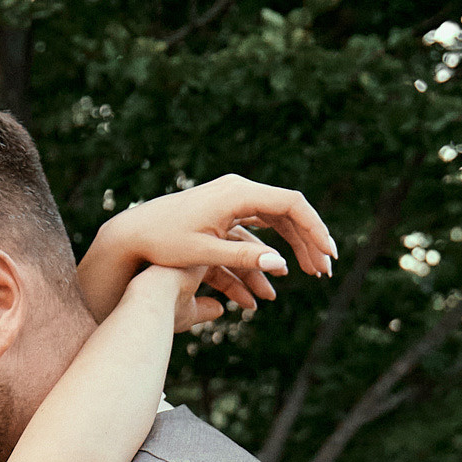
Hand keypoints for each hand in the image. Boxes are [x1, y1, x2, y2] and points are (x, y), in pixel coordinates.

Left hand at [78, 174, 338, 321]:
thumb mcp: (204, 254)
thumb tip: (281, 265)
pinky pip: (262, 222)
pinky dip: (275, 243)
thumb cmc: (164, 243)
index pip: (292, 205)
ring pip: (277, 219)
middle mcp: (239, 189)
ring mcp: (233, 197)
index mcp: (237, 194)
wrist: (133, 232)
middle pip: (289, 211)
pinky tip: (287, 264)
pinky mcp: (226, 208)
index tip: (328, 256)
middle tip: (326, 271)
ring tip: (312, 272)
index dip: (315, 230)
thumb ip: (244, 259)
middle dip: (310, 242)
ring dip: (296, 245)